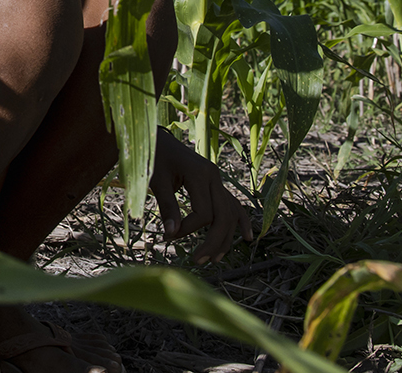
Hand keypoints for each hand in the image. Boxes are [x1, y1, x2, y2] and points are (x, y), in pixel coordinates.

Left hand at [149, 127, 252, 263]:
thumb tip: (171, 235)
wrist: (157, 140)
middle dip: (213, 241)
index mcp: (200, 173)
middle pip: (223, 216)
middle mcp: (214, 176)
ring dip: (225, 237)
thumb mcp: (156, 180)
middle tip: (198, 261)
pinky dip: (240, 220)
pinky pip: (233, 204)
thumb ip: (166, 206)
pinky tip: (248, 237)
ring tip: (214, 259)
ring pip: (230, 213)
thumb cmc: (153, 158)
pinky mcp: (215, 183)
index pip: (204, 213)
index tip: (168, 236)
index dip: (188, 229)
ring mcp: (217, 179)